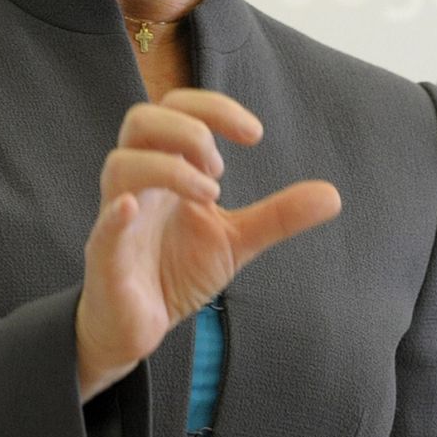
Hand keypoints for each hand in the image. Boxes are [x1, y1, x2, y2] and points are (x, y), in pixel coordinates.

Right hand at [74, 88, 340, 400]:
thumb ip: (279, 216)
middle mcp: (138, 184)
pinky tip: (132, 208)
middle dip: (188, 129)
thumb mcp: (236, 241)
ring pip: (120, 165)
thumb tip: (334, 194)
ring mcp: (117, 218)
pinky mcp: (106, 259)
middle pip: (140, 120)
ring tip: (212, 194)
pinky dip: (115, 214)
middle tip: (222, 166)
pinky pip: (102, 228)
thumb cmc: (176, 272)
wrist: (137, 327)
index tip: (254, 134)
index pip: (177, 110)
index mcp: (167, 170)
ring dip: (169, 167)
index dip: (214, 108)